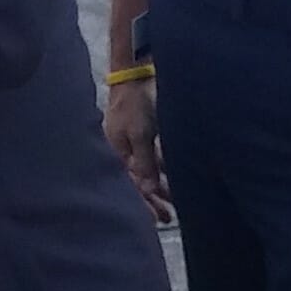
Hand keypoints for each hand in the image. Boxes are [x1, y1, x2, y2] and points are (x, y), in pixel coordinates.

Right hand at [103, 73, 170, 221]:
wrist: (137, 71)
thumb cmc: (135, 101)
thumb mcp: (140, 134)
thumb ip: (145, 162)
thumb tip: (147, 189)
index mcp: (116, 152)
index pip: (129, 185)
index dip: (143, 203)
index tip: (156, 219)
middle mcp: (122, 150)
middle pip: (137, 182)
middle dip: (153, 199)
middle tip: (169, 217)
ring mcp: (132, 141)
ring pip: (147, 171)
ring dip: (160, 186)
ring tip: (174, 202)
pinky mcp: (143, 132)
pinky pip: (152, 158)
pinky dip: (162, 169)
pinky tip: (173, 177)